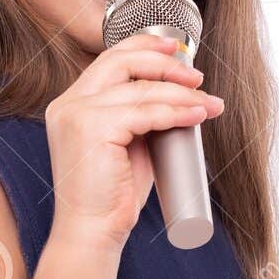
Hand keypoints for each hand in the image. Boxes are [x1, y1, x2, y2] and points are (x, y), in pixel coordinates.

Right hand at [44, 33, 225, 251]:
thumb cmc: (112, 195)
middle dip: (165, 64)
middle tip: (197, 78)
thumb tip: (180, 93)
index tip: (176, 50)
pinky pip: (146, 112)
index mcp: (72, 104)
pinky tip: (196, 115)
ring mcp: (77, 114)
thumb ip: (141, 115)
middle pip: (122, 61)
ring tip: (209, 106)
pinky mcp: (91, 129)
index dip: (144, 48)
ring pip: (141, 89)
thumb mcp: (127, 143)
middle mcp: (68, 103)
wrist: (92, 231)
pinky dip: (177, 111)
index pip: (109, 60)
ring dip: (182, 94)